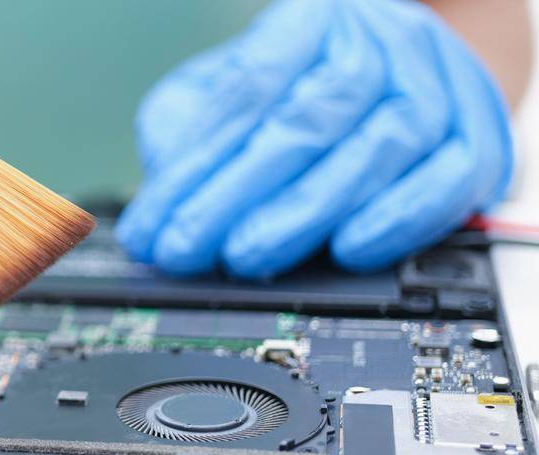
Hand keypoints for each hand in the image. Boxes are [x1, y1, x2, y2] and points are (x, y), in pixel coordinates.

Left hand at [116, 0, 511, 278]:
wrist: (408, 75)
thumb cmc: (299, 89)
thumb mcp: (221, 90)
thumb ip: (184, 134)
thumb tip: (158, 205)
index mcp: (309, 19)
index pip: (247, 90)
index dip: (194, 166)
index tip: (153, 227)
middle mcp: (377, 42)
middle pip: (307, 119)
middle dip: (237, 195)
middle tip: (190, 249)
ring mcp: (435, 86)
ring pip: (378, 146)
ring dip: (306, 213)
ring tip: (249, 257)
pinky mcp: (475, 138)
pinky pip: (445, 180)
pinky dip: (396, 220)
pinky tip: (347, 250)